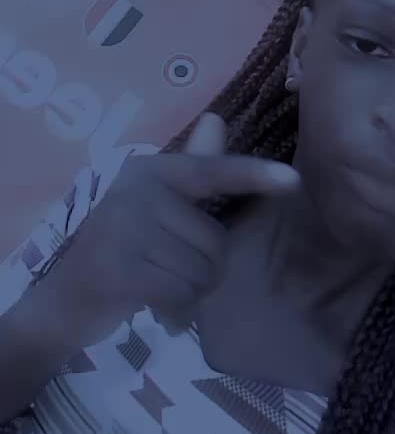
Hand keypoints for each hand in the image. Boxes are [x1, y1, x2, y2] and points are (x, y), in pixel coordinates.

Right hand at [39, 114, 298, 345]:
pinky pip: (179, 295)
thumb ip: (192, 170)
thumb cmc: (119, 252)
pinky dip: (176, 314)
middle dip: (203, 271)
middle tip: (170, 276)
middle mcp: (137, 190)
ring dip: (189, 296)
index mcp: (151, 171)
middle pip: (214, 240)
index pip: (212, 171)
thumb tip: (216, 119)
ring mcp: (124, 228)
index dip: (253, 175)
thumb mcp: (155, 208)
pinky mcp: (119, 269)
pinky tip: (159, 314)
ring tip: (159, 292)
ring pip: (200, 272)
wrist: (61, 304)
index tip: (293, 181)